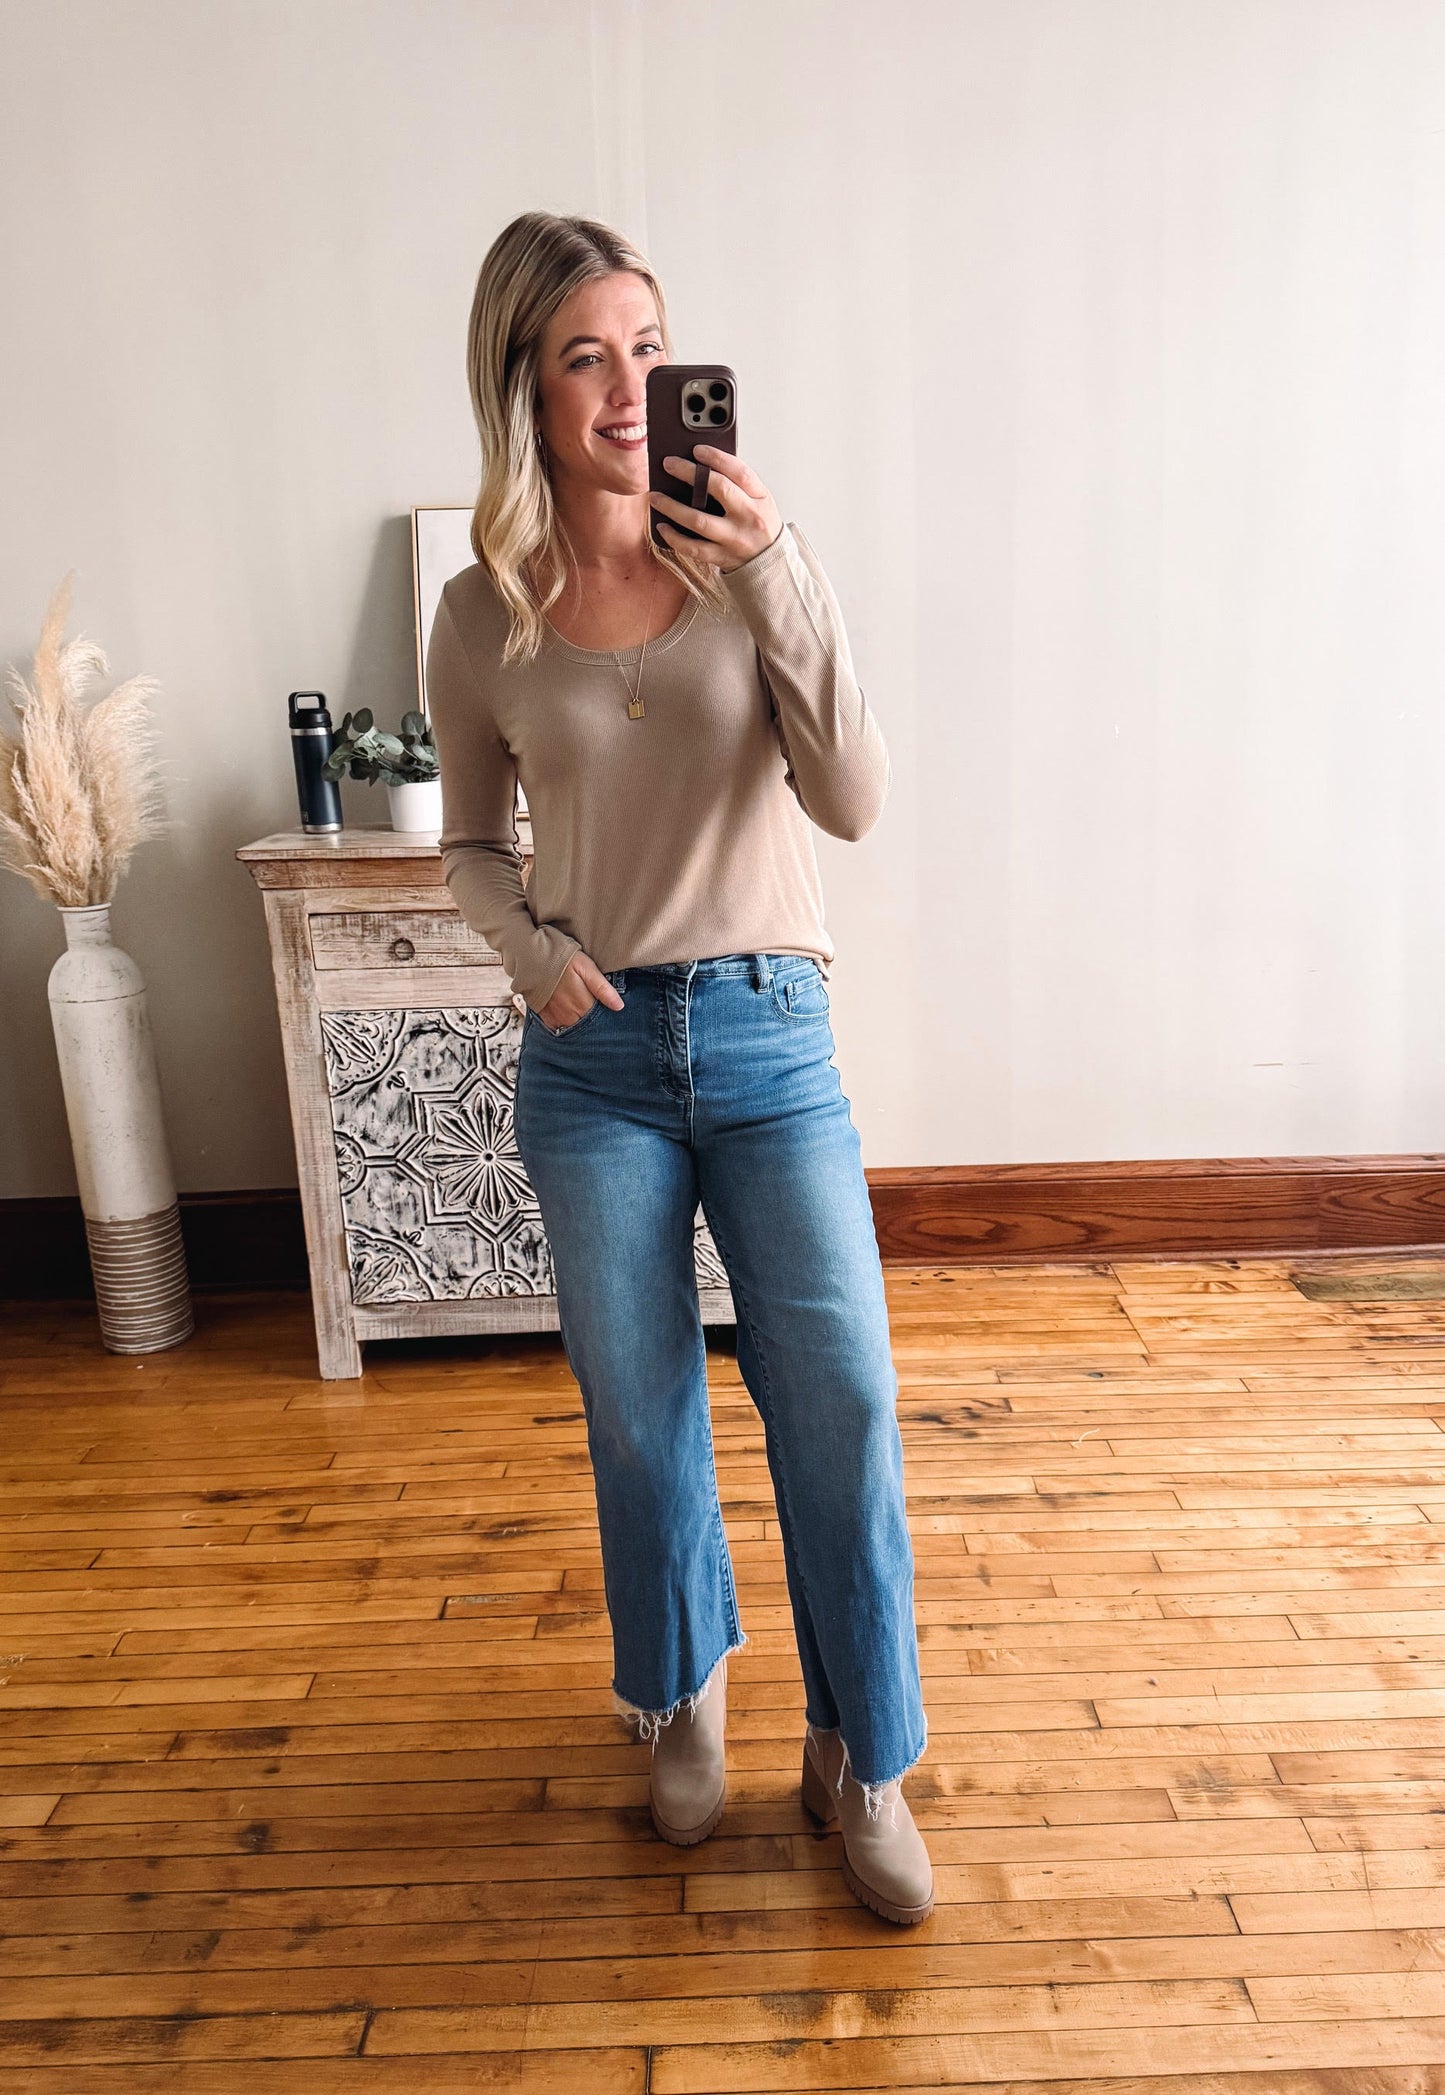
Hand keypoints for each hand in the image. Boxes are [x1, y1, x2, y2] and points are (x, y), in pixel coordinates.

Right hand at [537, 950, 623, 1031]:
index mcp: (583, 1005)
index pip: (600, 1020)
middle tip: (594, 1008)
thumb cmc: (562, 960)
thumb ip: (603, 989)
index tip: (608, 1011)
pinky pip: (558, 1027)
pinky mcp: (546, 1017)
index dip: (606, 1017)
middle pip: (588, 1026)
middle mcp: (570, 1016)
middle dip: (593, 1021)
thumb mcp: (587, 968)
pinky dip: (565, 1023)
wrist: (532, 958)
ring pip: (574, 1028)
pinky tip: (567, 1012)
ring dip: (580, 1022)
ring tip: (580, 1008)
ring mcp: (557, 1018)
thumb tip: (619, 1006)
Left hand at [648, 445, 782, 572]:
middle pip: (719, 489)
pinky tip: (662, 527)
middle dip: (690, 473)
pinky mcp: (721, 557)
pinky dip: (674, 537)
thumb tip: (701, 465)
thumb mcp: (759, 499)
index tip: (697, 449)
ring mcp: (734, 539)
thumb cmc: (759, 524)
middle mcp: (748, 517)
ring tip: (655, 497)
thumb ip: (737, 483)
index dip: (717, 457)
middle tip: (669, 464)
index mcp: (759, 497)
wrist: (770, 561)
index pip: (740, 472)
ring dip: (673, 507)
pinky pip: (693, 548)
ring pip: (700, 521)